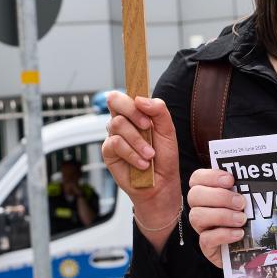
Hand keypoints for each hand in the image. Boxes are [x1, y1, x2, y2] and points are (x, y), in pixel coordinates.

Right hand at [100, 93, 181, 233]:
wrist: (161, 184)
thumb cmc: (164, 157)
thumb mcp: (168, 131)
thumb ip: (158, 110)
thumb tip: (140, 99)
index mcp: (136, 113)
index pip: (126, 93)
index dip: (130, 95)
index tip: (143, 105)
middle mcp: (122, 121)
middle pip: (115, 101)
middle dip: (133, 112)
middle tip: (147, 126)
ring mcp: (114, 136)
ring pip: (117, 124)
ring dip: (137, 140)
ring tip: (150, 155)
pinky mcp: (108, 152)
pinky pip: (115, 144)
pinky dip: (132, 154)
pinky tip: (143, 164)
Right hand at [186, 168, 247, 267]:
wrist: (255, 247)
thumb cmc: (252, 217)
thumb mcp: (251, 199)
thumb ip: (248, 186)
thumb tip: (255, 173)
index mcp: (207, 192)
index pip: (197, 178)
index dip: (210, 176)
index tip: (230, 180)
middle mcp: (200, 208)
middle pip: (194, 196)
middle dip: (219, 196)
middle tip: (241, 202)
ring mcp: (202, 228)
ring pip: (196, 217)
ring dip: (222, 216)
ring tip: (242, 219)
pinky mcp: (207, 247)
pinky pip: (206, 239)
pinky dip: (223, 235)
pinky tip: (239, 233)